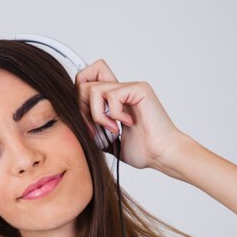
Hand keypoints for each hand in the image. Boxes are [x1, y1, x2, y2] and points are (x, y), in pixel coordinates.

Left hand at [75, 59, 183, 174]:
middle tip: (94, 129)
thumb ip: (93, 130)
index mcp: (114, 100)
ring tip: (112, 129)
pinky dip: (113, 114)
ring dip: (96, 114)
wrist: (162, 155)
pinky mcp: (139, 89)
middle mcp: (121, 90)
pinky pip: (111, 94)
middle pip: (83, 81)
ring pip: (93, 89)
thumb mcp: (108, 142)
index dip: (78, 101)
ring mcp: (130, 87)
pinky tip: (126, 124)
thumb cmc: (144, 151)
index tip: (87, 126)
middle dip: (82, 109)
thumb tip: (74, 125)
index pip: (86, 81)